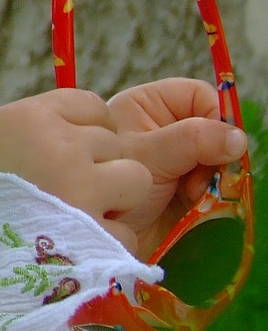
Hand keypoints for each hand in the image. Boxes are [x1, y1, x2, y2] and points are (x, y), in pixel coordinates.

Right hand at [0, 90, 151, 253]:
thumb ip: (36, 132)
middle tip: (70, 190)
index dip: (89, 129)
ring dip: (116, 200)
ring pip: (136, 180)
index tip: (75, 151)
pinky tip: (76, 246)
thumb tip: (82, 133)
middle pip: (117, 143)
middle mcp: (63, 145)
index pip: (93, 105)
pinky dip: (107, 242)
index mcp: (33, 116)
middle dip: (101, 166)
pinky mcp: (94, 235)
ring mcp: (81, 189)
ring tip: (82, 217)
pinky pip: (126, 232)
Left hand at [107, 77, 247, 259]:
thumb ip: (190, 140)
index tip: (218, 141)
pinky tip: (195, 209)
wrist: (92, 234)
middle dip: (215, 153)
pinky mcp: (187, 194)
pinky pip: (216, 189)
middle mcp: (166, 131)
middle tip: (199, 177)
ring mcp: (178, 163)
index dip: (214, 114)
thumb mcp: (146, 155)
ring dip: (213, 179)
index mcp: (149, 107)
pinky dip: (214, 198)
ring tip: (191, 195)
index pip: (197, 96)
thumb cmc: (104, 183)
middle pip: (214, 130)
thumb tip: (237, 137)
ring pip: (218, 161)